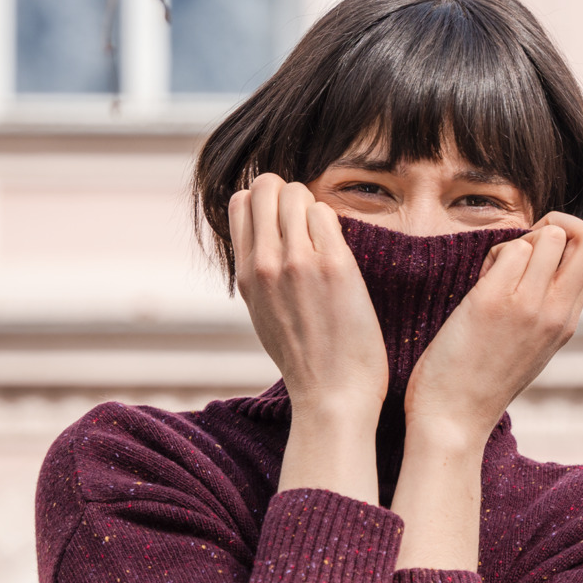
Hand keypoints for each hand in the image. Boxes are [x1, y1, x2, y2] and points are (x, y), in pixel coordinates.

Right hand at [230, 175, 387, 421]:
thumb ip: (261, 277)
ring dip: (314, 207)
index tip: (285, 223)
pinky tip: (342, 254)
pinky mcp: (333, 265)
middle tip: (309, 225)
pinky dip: (334, 224)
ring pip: (297, 193)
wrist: (331, 396)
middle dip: (290, 195)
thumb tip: (266, 242)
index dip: (266, 203)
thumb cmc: (306, 363)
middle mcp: (264, 264)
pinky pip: (326, 212)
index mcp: (245, 277)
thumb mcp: (264, 317)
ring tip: (327, 241)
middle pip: (266, 186)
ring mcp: (298, 262)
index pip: (241, 203)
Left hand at [403, 211, 582, 445]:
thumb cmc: (478, 385)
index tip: (538, 255)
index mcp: (567, 323)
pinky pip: (509, 248)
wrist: (452, 421)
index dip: (570, 238)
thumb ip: (543, 310)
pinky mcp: (493, 302)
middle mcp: (557, 313)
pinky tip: (476, 284)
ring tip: (494, 273)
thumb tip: (539, 267)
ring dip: (518, 241)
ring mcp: (528, 307)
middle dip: (558, 225)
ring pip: (548, 235)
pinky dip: (492, 254)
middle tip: (523, 248)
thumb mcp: (529, 348)